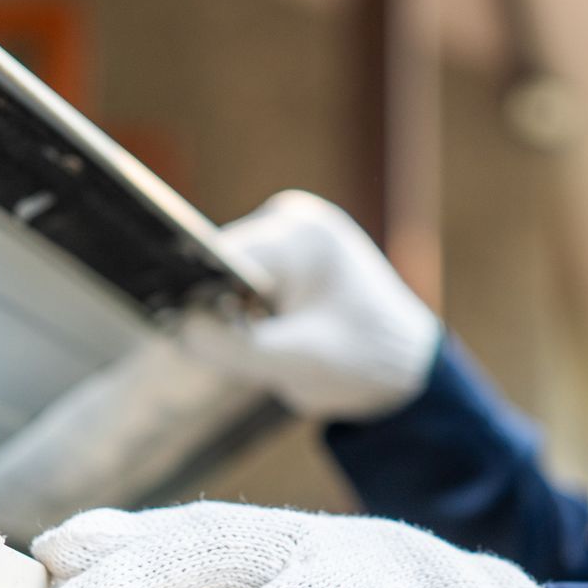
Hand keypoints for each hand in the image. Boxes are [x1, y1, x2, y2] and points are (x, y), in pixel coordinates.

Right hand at [183, 191, 440, 421]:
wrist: (407, 368)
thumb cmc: (366, 362)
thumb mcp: (297, 363)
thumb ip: (233, 345)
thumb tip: (179, 326)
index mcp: (300, 234)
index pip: (220, 258)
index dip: (199, 300)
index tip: (196, 337)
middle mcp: (292, 219)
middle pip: (219, 268)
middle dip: (223, 313)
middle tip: (261, 350)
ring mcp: (289, 234)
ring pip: (227, 279)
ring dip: (238, 317)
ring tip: (282, 341)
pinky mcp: (286, 256)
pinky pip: (243, 284)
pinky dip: (250, 315)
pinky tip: (283, 333)